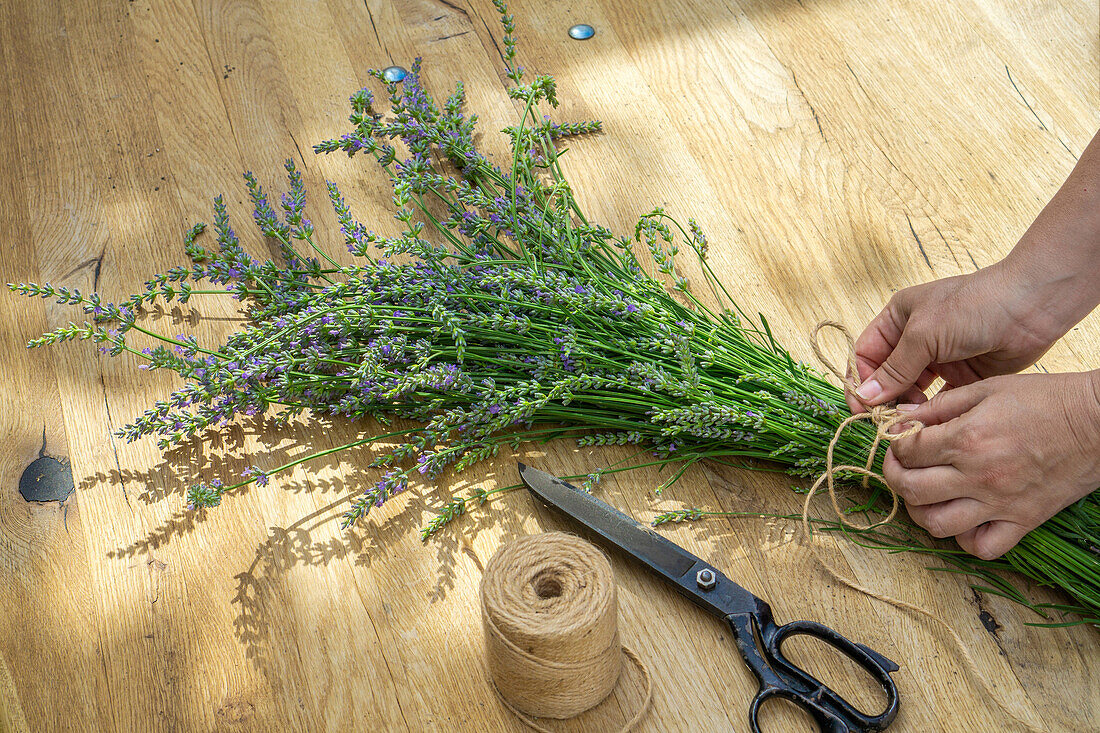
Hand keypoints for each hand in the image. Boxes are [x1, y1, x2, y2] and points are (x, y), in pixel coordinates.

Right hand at [846, 264, 1059, 412]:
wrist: (1031, 306)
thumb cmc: (974, 306)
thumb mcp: (925, 334)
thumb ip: (894, 369)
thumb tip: (864, 397)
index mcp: (898, 319)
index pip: (865, 354)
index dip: (860, 381)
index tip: (861, 408)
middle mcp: (915, 339)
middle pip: (886, 376)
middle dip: (883, 398)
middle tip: (885, 422)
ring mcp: (939, 358)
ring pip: (910, 390)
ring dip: (906, 407)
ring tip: (909, 421)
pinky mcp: (962, 375)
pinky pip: (938, 399)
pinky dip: (930, 412)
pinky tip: (929, 422)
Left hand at [883, 371, 1099, 558]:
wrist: (1099, 421)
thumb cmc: (1044, 399)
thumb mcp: (986, 389)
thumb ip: (938, 406)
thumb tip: (899, 418)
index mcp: (967, 439)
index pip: (906, 451)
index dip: (894, 445)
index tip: (899, 440)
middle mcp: (979, 475)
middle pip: (911, 490)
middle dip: (896, 477)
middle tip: (901, 467)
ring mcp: (1001, 503)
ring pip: (938, 525)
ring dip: (921, 512)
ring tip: (925, 495)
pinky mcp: (1023, 521)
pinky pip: (982, 547)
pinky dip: (964, 539)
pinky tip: (963, 518)